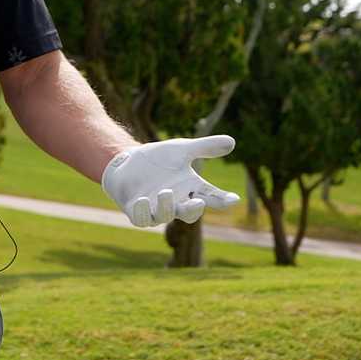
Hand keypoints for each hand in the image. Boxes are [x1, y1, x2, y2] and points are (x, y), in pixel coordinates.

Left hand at [100, 135, 239, 226]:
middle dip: (194, 210)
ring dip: (166, 206)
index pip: (211, 197)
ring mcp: (156, 208)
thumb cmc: (159, 158)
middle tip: (199, 202)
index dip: (222, 200)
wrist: (128, 161)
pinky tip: (142, 201)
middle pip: (189, 212)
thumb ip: (205, 147)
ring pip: (164, 216)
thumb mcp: (182, 149)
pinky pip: (140, 218)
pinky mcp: (136, 210)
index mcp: (190, 189)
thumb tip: (233, 141)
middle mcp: (176, 202)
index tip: (233, 199)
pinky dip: (142, 212)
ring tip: (166, 192)